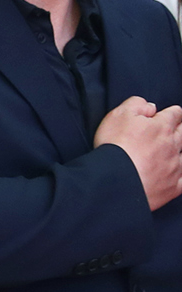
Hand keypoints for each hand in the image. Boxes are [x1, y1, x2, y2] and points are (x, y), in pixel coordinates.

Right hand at [95, 96, 181, 210]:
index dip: (171, 112)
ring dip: (179, 152)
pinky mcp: (172, 187)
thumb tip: (149, 105)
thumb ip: (136, 104)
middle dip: (180, 129)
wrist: (116, 179)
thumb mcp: (119, 115)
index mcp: (161, 127)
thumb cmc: (115, 146)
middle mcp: (172, 145)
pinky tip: (176, 176)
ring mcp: (174, 167)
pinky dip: (180, 177)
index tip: (167, 114)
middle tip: (175, 130)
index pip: (174, 114)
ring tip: (172, 153)